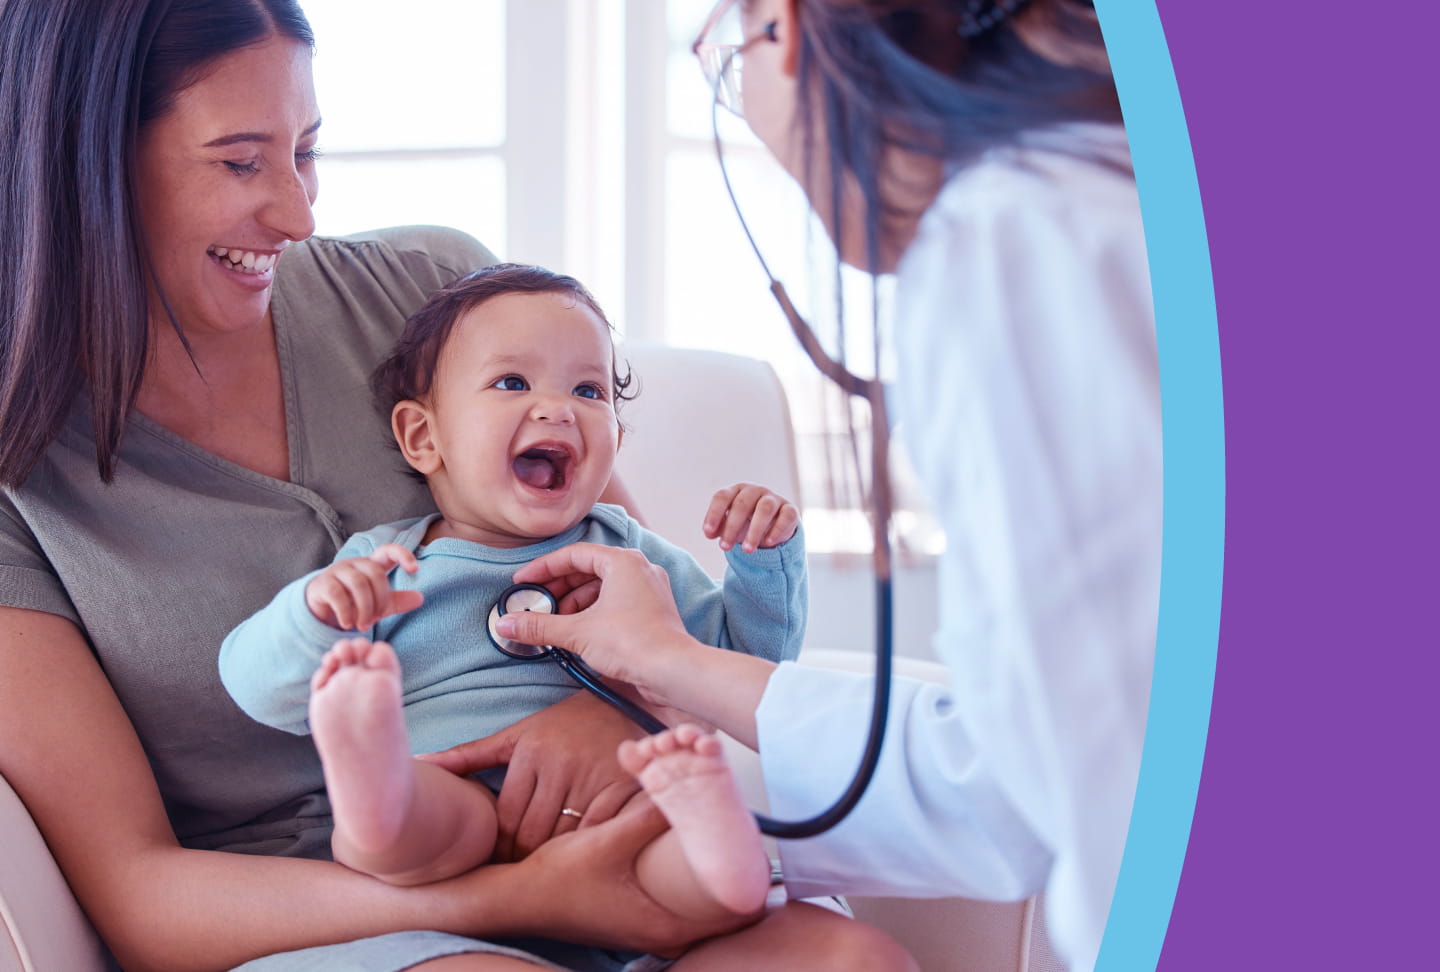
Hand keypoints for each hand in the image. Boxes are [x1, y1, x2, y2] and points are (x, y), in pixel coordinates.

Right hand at [304, 544, 423, 629]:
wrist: (320, 612)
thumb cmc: (353, 604)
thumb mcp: (378, 604)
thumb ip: (397, 601)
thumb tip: (420, 598)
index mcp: (371, 565)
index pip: (388, 551)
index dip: (402, 555)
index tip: (415, 569)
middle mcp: (355, 564)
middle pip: (375, 574)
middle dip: (380, 599)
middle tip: (376, 619)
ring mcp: (337, 571)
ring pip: (358, 583)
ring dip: (364, 608)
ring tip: (363, 626)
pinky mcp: (322, 584)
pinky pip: (338, 595)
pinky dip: (346, 612)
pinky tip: (348, 624)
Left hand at [417, 691, 644, 860]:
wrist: (626, 701)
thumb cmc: (564, 725)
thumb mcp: (517, 735)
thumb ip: (470, 754)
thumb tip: (420, 762)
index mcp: (531, 751)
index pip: (506, 819)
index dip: (498, 849)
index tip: (498, 862)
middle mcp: (561, 763)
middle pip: (533, 834)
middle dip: (522, 860)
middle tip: (519, 875)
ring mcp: (594, 776)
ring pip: (564, 839)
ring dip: (553, 860)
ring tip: (546, 871)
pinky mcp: (624, 786)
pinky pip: (598, 834)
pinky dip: (587, 850)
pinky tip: (581, 856)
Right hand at [496, 544, 699, 694]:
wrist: (674, 671)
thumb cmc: (633, 643)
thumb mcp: (578, 632)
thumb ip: (539, 625)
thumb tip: (506, 624)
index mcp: (623, 562)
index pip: (574, 555)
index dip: (543, 568)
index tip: (522, 582)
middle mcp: (639, 569)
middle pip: (588, 570)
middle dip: (558, 588)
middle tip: (535, 605)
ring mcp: (648, 589)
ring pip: (602, 588)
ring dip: (574, 603)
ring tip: (554, 623)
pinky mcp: (652, 611)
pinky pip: (615, 602)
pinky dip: (593, 612)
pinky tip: (577, 632)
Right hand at [501, 801, 753, 952]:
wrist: (517, 901)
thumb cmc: (559, 879)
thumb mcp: (606, 841)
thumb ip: (646, 815)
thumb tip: (681, 783)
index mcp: (664, 924)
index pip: (733, 916)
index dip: (753, 888)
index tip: (762, 859)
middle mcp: (662, 935)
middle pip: (722, 916)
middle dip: (737, 882)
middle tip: (749, 847)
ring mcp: (650, 932)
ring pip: (702, 913)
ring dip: (714, 883)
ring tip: (727, 850)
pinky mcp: (638, 921)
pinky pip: (681, 908)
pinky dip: (692, 890)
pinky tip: (690, 861)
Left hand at [703, 482, 799, 552]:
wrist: (774, 526)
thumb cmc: (747, 523)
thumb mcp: (731, 525)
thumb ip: (719, 528)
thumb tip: (710, 533)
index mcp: (737, 491)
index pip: (722, 496)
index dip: (714, 514)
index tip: (708, 533)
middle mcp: (755, 491)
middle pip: (742, 503)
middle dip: (732, 526)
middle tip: (725, 547)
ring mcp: (774, 499)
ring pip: (765, 509)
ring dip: (755, 530)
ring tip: (747, 550)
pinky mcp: (790, 510)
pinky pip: (786, 516)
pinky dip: (777, 530)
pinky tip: (768, 543)